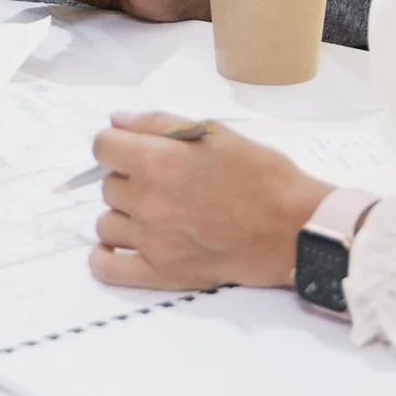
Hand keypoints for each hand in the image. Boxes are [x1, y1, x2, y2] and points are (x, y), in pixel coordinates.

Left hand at [91, 115, 323, 293]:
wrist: (294, 228)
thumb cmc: (261, 175)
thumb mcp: (215, 133)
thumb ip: (159, 123)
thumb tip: (116, 121)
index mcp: (156, 161)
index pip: (102, 147)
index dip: (118, 145)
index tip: (135, 151)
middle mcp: (146, 201)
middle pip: (108, 185)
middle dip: (129, 180)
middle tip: (164, 183)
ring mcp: (152, 241)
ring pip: (107, 223)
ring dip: (124, 216)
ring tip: (156, 214)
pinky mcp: (162, 274)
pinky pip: (107, 267)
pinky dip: (107, 257)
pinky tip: (124, 246)